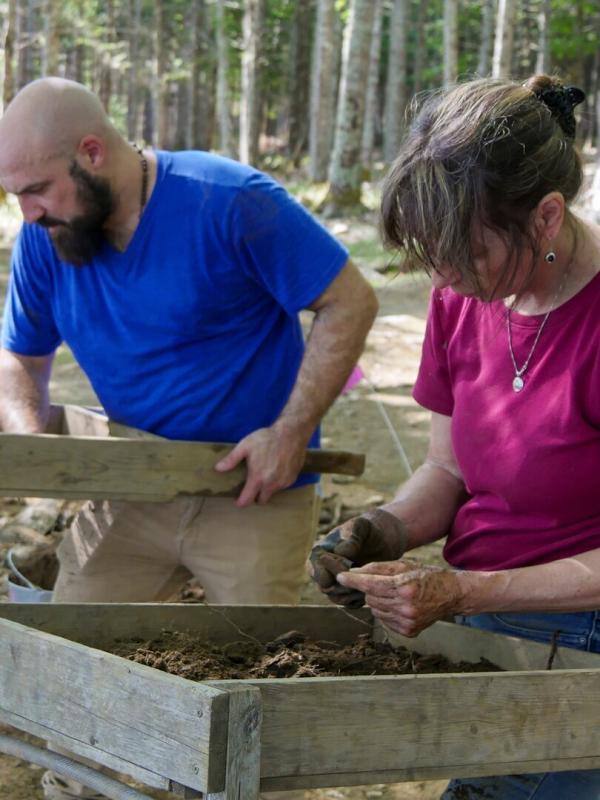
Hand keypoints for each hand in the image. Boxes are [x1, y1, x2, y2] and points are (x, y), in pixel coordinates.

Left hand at [215, 424, 306, 505]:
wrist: (291, 433)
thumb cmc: (267, 438)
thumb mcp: (245, 446)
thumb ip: (231, 459)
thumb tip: (218, 469)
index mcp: (257, 478)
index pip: (247, 500)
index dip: (241, 502)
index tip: (238, 500)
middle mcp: (271, 484)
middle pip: (261, 500)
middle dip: (255, 496)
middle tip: (252, 486)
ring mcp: (283, 482)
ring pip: (272, 493)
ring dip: (267, 488)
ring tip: (265, 475)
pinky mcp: (292, 479)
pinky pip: (282, 486)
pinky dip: (278, 482)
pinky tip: (276, 470)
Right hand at [309, 509, 407, 607]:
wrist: (382, 539)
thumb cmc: (367, 530)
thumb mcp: (361, 527)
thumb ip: (352, 538)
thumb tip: (343, 552)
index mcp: (319, 554)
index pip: (315, 570)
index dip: (329, 572)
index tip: (347, 567)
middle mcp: (323, 571)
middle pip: (326, 588)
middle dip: (344, 584)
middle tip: (362, 577)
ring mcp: (335, 583)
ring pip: (338, 598)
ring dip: (353, 593)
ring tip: (369, 581)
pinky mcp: (349, 592)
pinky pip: (350, 603)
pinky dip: (360, 598)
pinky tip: (372, 587)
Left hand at [336, 560, 465, 635]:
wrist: (450, 594)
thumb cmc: (426, 576)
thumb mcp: (403, 565)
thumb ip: (378, 568)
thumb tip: (354, 573)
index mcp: (404, 587)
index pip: (370, 584)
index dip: (353, 580)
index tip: (340, 577)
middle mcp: (406, 607)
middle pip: (371, 597)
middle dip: (369, 588)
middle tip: (380, 582)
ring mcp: (407, 622)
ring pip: (375, 610)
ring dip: (377, 601)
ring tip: (393, 593)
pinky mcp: (409, 632)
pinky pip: (384, 620)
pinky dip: (386, 611)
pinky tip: (398, 605)